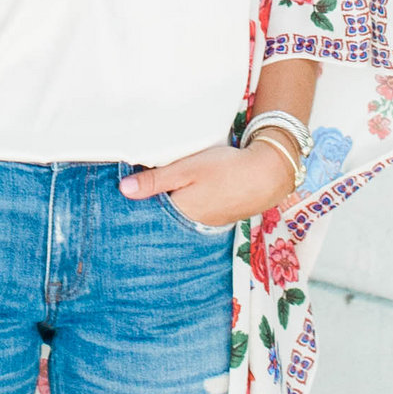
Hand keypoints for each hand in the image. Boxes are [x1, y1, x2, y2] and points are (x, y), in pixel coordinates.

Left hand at [121, 138, 288, 227]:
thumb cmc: (227, 169)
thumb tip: (124, 190)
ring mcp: (206, 222)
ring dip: (171, 202)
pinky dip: (187, 203)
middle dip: (152, 205)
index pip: (148, 214)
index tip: (125, 193)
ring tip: (164, 187)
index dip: (137, 203)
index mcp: (179, 214)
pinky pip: (194, 212)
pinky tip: (188, 190)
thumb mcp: (186, 169)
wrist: (268, 174)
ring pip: (178, 213)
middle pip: (163, 216)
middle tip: (141, 187)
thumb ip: (155, 180)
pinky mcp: (218, 216)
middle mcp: (191, 224)